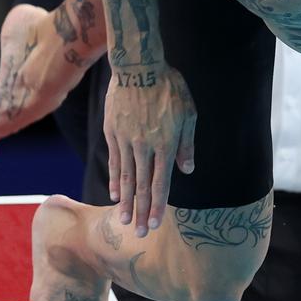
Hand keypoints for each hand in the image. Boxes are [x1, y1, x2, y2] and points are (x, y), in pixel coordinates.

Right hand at [103, 65, 196, 237]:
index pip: (161, 182)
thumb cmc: (169, 87)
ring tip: (124, 220)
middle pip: (142, 186)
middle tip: (139, 233)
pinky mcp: (113, 132)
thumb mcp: (187, 112)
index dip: (158, 205)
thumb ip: (186, 144)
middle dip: (141, 212)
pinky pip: (114, 161)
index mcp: (165, 143)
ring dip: (126, 201)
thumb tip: (187, 170)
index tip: (155, 223)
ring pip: (126, 177)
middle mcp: (144, 146)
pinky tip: (114, 194)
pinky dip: (115, 179)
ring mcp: (126, 140)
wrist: (138, 67)